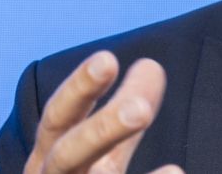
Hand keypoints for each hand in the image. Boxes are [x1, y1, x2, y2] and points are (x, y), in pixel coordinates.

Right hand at [24, 51, 181, 173]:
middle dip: (102, 132)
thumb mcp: (95, 154)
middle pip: (67, 156)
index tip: (108, 59)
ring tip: (173, 166)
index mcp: (48, 159)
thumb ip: (121, 114)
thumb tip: (151, 65)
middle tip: (142, 110)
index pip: (59, 119)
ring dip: (124, 170)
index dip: (80, 90)